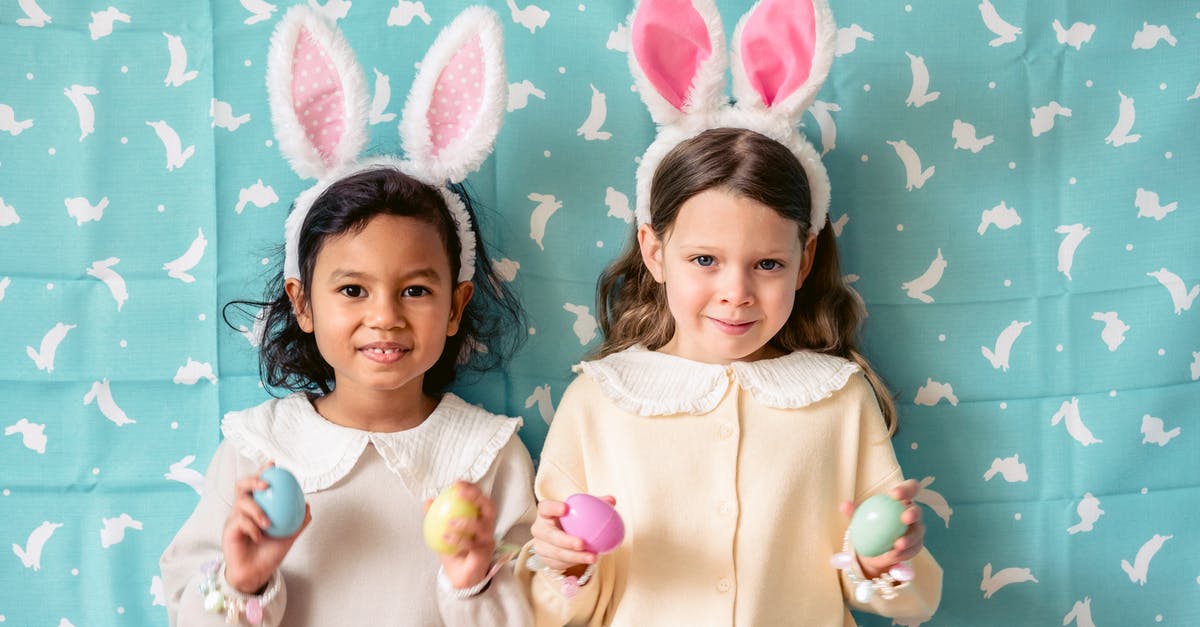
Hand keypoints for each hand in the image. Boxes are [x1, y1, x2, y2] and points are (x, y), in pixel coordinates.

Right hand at [222, 463, 311, 593]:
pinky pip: (240, 522)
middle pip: (241, 485)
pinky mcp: (229, 530)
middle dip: (252, 479)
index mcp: (256, 506)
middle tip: (266, 484)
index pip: (257, 484)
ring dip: (257, 510)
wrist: (257, 573)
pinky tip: (259, 537)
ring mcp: (234, 519)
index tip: (273, 465)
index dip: (263, 471)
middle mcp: (243, 509)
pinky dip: (252, 528)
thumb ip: (298, 521)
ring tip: (268, 523)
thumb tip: (307, 506)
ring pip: (241, 502)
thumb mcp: (288, 536)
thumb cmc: (269, 553)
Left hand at [426, 481, 497, 588]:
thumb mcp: (442, 530)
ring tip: (450, 522)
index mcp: (479, 516)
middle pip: (489, 507)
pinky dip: (459, 540)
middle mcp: (487, 526)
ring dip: (466, 522)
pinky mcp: (483, 554)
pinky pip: (473, 545)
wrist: (458, 575)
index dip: (471, 488)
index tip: (457, 483)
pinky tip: (446, 537)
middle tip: (459, 495)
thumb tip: (428, 501)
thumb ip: (436, 516)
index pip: (480, 497)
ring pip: (483, 526)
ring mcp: (487, 540)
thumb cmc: (453, 549)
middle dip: (476, 497)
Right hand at [530, 495, 615, 571]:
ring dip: (575, 557)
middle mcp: (539, 529)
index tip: (565, 508)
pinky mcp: (545, 559)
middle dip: (565, 540)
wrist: (563, 537)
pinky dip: (574, 563)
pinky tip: (586, 561)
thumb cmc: (571, 521)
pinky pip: (559, 563)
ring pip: (556, 553)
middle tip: (582, 543)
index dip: (552, 507)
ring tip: (592, 557)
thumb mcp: (580, 511)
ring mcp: (541, 546)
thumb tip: (611, 500)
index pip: (545, 507)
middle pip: (549, 535)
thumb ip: (595, 503)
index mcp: (545, 513)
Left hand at [839, 479, 923, 578]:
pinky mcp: (916, 546)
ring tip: (898, 545)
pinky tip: (895, 556)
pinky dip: (904, 553)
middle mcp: (912, 513)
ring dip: (909, 539)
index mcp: (900, 500)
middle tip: (904, 519)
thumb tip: (845, 505)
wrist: (872, 548)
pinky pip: (913, 549)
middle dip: (913, 513)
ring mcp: (916, 530)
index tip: (894, 495)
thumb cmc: (867, 526)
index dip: (905, 489)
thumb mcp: (858, 518)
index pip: (909, 489)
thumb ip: (853, 512)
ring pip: (917, 533)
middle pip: (917, 511)